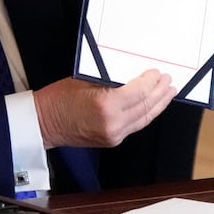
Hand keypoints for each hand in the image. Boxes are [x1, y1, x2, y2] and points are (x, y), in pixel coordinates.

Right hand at [33, 69, 173, 148]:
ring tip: (169, 93)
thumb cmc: (58, 98)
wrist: (43, 124)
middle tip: (169, 81)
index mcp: (106, 105)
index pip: (138, 92)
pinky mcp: (113, 140)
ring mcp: (114, 134)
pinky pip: (136, 125)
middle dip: (160, 93)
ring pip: (144, 118)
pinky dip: (146, 114)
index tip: (157, 72)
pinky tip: (152, 106)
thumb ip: (110, 79)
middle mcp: (113, 123)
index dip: (151, 82)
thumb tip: (131, 74)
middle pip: (146, 106)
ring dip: (159, 105)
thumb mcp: (84, 80)